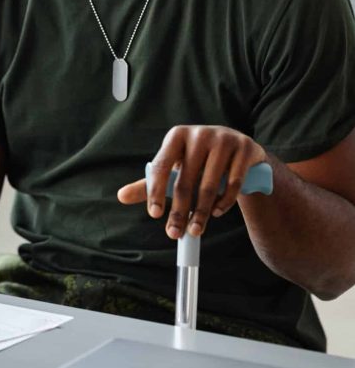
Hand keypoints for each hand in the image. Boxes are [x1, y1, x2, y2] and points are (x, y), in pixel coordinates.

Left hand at [118, 125, 266, 239]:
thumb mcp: (173, 169)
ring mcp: (224, 139)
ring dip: (201, 213)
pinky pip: (233, 183)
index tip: (154, 215)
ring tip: (195, 230)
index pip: (161, 166)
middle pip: (185, 181)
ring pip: (209, 185)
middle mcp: (199, 133)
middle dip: (179, 211)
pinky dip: (224, 202)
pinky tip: (216, 213)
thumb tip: (121, 197)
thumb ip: (149, 183)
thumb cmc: (196, 161)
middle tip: (174, 234)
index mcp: (176, 136)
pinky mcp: (245, 148)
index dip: (155, 192)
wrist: (237, 150)